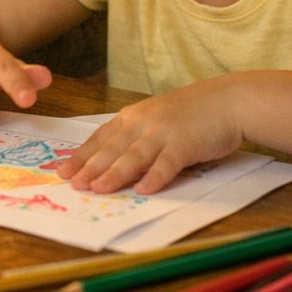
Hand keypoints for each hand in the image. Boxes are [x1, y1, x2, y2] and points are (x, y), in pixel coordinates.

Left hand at [55, 78, 243, 194]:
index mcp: (133, 117)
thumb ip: (137, 136)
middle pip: (112, 148)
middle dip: (90, 167)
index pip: (101, 138)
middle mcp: (143, 123)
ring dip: (115, 173)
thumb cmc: (192, 113)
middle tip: (74, 184)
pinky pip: (167, 162)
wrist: (227, 101)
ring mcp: (163, 132)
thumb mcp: (156, 119)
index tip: (64, 171)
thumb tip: (114, 161)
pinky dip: (155, 176)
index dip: (82, 156)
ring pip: (134, 155)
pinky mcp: (185, 143)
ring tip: (98, 189)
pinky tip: (144, 190)